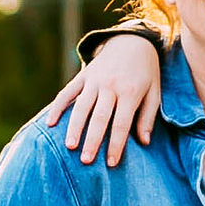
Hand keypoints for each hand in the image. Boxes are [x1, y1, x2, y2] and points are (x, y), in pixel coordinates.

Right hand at [39, 35, 164, 167]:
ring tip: (69, 146)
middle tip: (86, 161)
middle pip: (100, 117)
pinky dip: (58, 107)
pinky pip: (67, 92)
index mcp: (130, 92)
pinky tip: (50, 123)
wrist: (133, 41)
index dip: (116, 144)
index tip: (111, 163)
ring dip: (74, 127)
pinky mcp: (83, 76)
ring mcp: (94, 80)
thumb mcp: (154, 93)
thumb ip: (147, 117)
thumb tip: (144, 142)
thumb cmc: (146, 73)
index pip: (122, 123)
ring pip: (81, 106)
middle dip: (92, 140)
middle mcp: (111, 86)